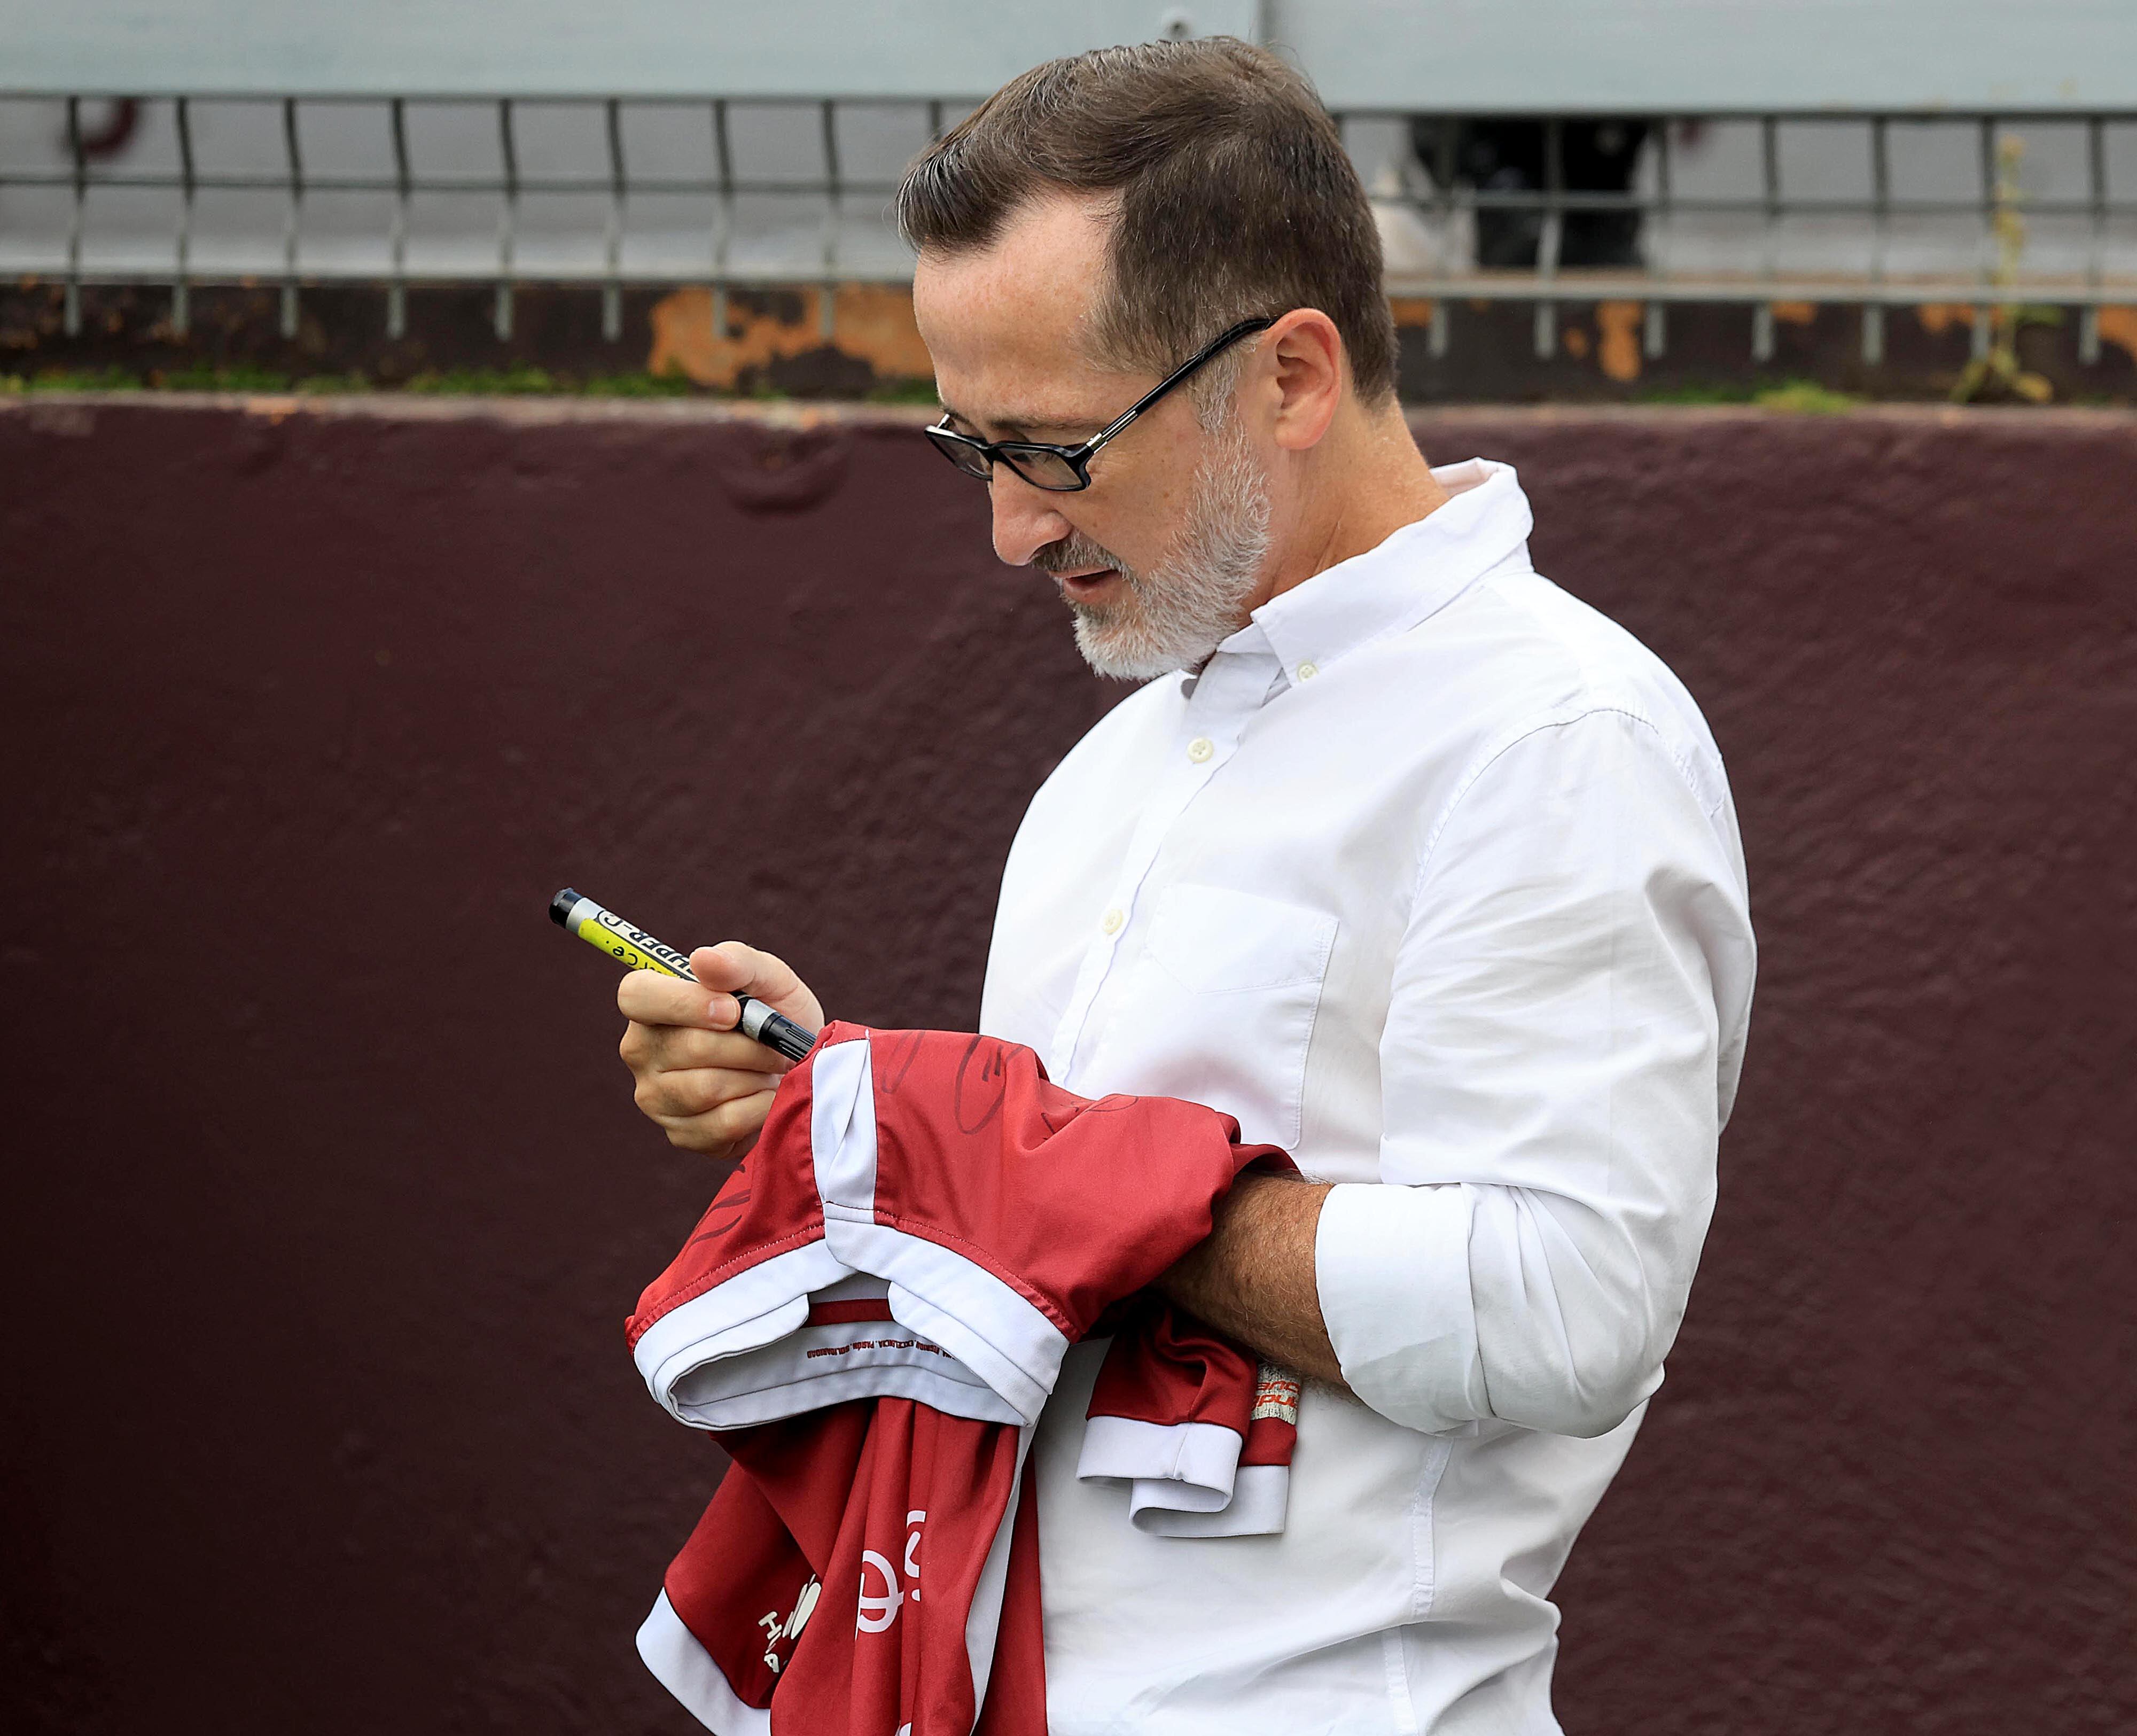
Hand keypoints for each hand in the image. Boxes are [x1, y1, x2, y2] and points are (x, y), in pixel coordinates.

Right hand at [617, 941, 825, 1157]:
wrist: (801, 1069)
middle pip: (687, 1047)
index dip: (685, 1003)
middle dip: (747, 1046)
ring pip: (705, 1088)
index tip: (733, 1011)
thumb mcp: (768, 978)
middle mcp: (641, 1050)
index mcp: (651, 1003)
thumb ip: (738, 962)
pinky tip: (767, 1096)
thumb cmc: (776, 1015)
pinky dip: (759, 1108)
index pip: (636, 996)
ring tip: (771, 1069)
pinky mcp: (681, 1134)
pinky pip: (722, 1124)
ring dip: (755, 1076)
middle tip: (776, 1045)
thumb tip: (702, 959)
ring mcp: (655, 1097)